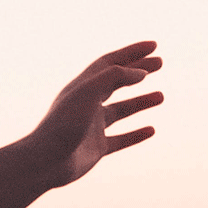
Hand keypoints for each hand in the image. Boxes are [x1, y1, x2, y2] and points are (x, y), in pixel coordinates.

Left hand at [23, 40, 163, 188]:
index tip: (154, 46)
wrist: (45, 162)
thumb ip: (114, 77)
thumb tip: (141, 73)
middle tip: (160, 63)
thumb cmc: (63, 125)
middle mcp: (86, 105)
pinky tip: (151, 130)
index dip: (131, 53)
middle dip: (137, 71)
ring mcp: (92, 127)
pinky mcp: (96, 148)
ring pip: (120, 111)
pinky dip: (136, 134)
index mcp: (81, 88)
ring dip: (140, 102)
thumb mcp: (88, 93)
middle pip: (115, 83)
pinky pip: (121, 139)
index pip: (109, 63)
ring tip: (161, 96)